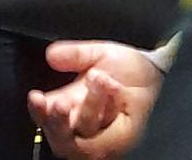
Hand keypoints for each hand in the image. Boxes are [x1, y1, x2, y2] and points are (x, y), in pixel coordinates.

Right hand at [28, 41, 162, 159]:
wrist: (156, 70)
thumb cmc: (126, 67)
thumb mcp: (98, 53)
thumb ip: (74, 54)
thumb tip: (50, 55)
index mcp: (71, 104)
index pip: (46, 116)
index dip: (39, 111)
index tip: (36, 97)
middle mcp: (83, 124)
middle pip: (61, 139)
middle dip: (56, 124)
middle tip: (57, 105)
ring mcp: (103, 135)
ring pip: (86, 134)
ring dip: (88, 107)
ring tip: (98, 77)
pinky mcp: (122, 139)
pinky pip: (109, 133)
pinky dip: (106, 107)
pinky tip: (111, 85)